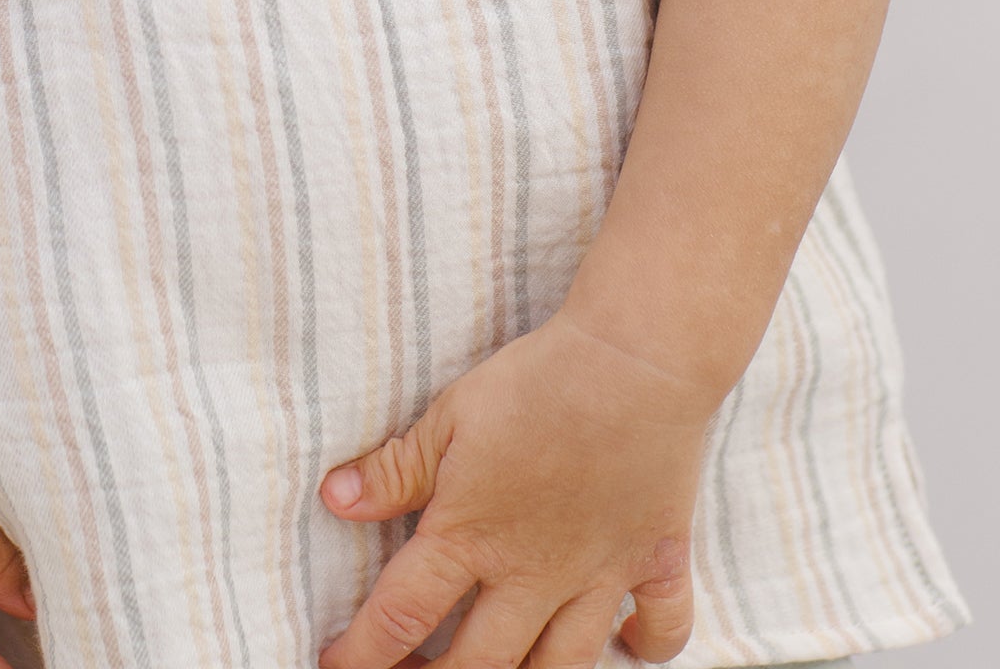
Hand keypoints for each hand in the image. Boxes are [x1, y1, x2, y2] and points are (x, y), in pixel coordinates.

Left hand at [316, 312, 710, 668]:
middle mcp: (533, 575)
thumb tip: (335, 499)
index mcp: (472, 537)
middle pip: (478, 665)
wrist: (633, 361)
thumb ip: (395, 468)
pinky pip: (663, 631)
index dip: (363, 653)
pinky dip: (646, 649)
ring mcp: (601, 577)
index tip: (336, 666)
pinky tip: (627, 644)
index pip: (401, 616)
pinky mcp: (658, 560)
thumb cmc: (534, 381)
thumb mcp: (450, 415)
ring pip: (562, 668)